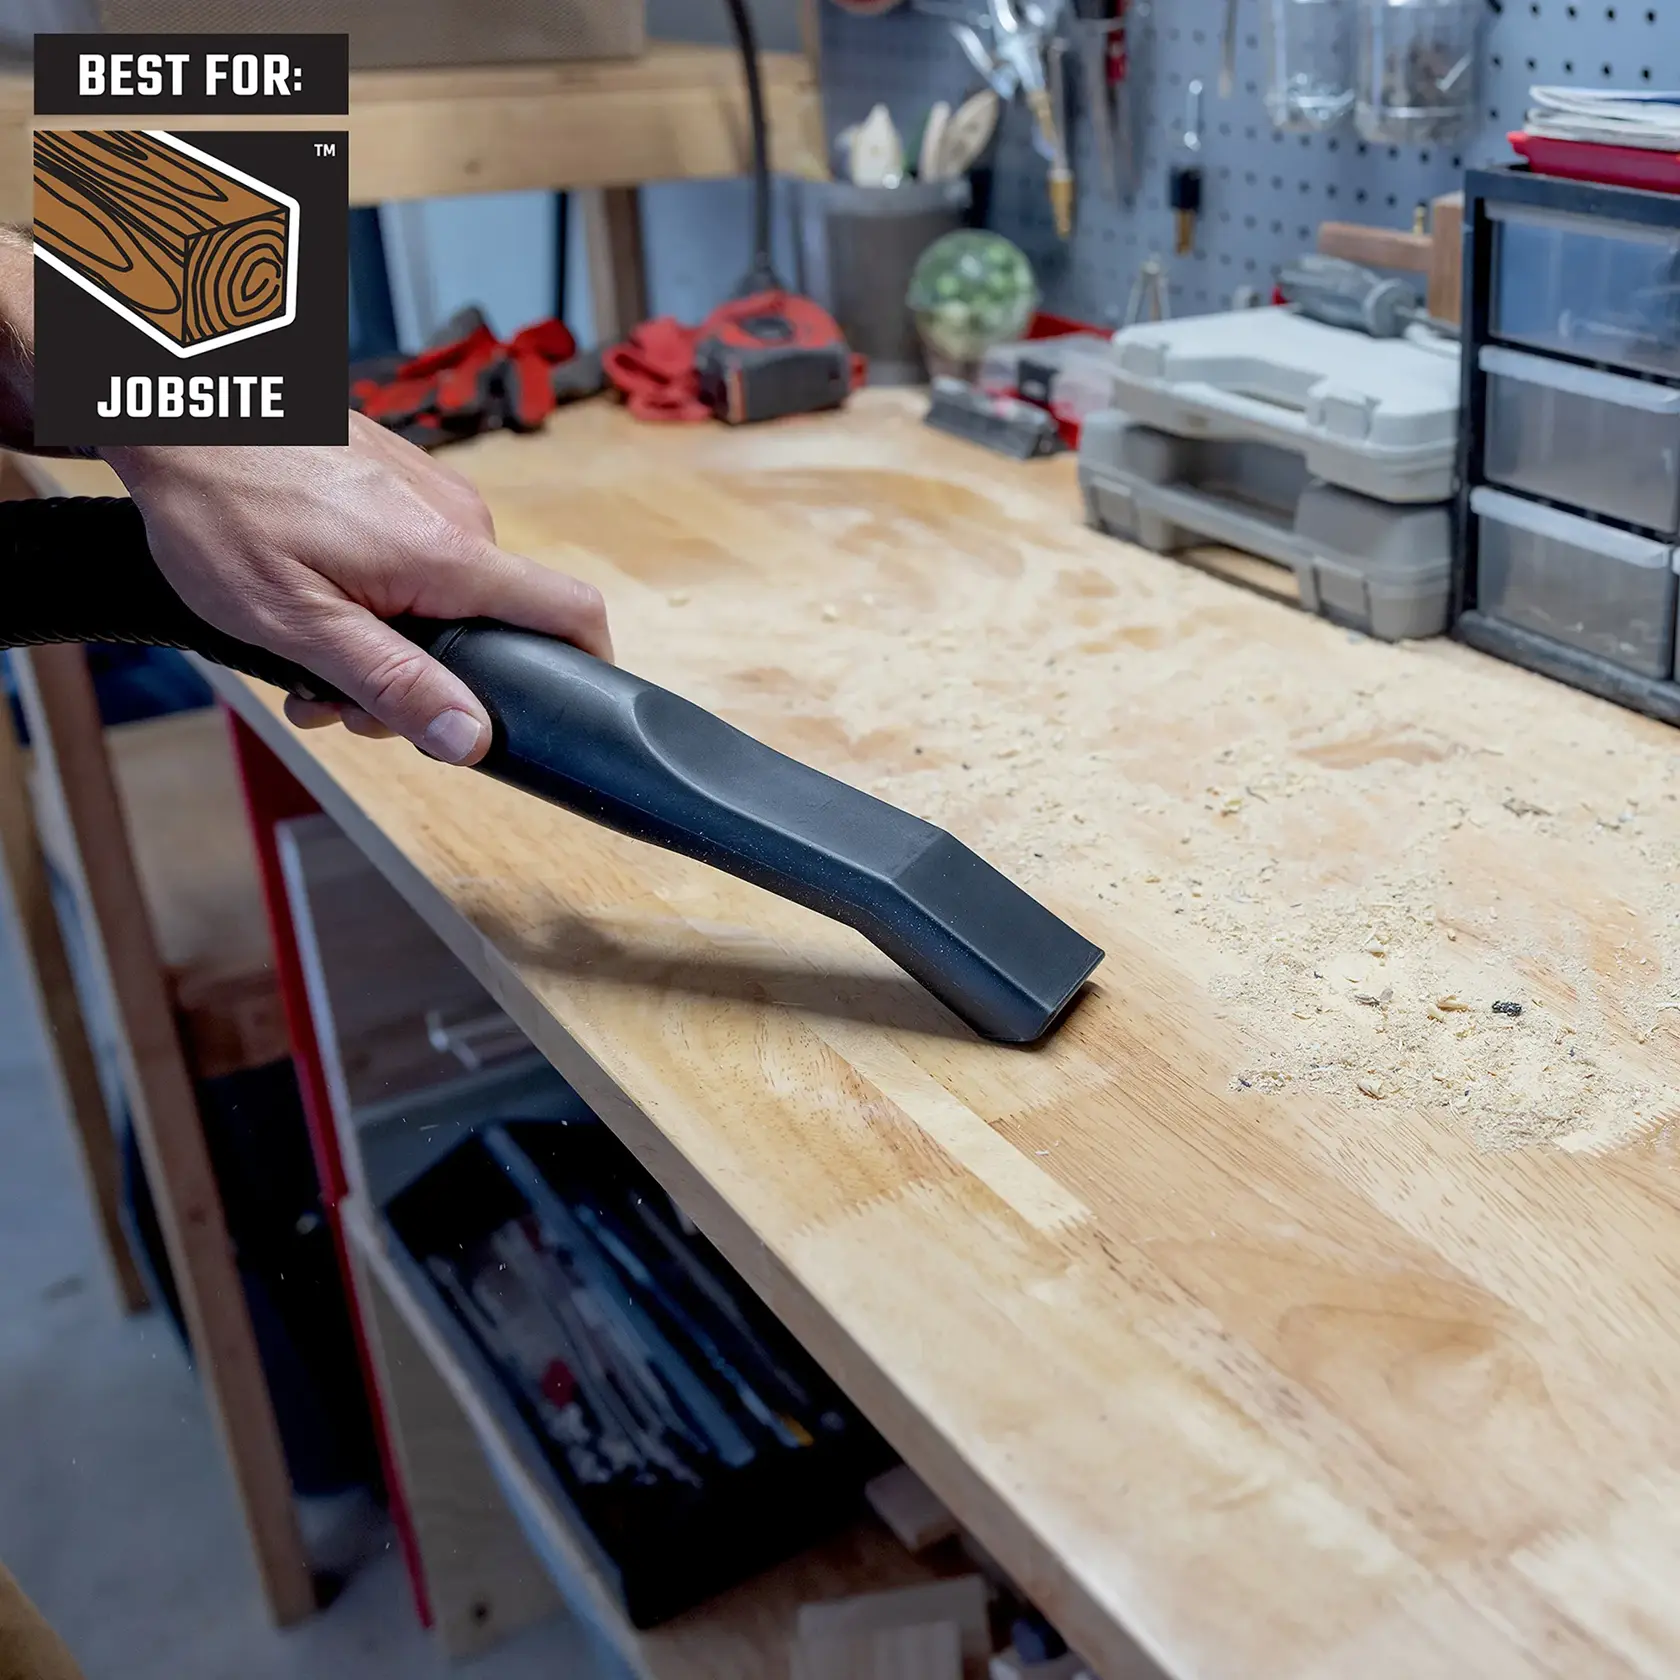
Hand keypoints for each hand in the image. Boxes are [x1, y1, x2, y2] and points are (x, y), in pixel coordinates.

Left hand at [102, 412, 611, 765]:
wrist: (177, 401)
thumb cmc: (223, 506)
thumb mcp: (298, 623)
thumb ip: (393, 684)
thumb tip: (471, 738)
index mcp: (450, 557)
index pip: (571, 611)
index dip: (586, 665)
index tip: (568, 708)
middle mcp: (459, 517)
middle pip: (489, 625)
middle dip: (424, 679)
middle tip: (336, 701)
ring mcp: (431, 492)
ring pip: (444, 596)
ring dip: (388, 640)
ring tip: (304, 649)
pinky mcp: (400, 478)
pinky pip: (416, 555)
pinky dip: (376, 593)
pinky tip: (314, 598)